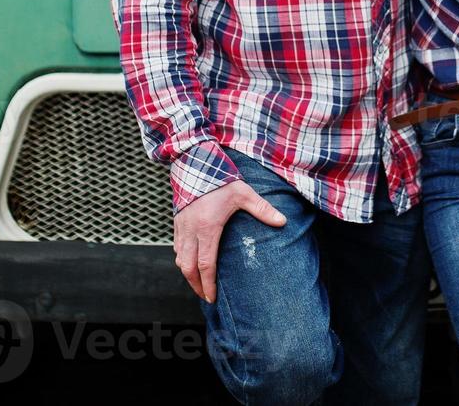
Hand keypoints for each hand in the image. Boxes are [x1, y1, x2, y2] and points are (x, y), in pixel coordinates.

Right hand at [173, 181, 286, 303]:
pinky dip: (181, 258)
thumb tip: (282, 221)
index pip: (206, 264)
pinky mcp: (177, 221)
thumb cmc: (220, 179)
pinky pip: (176, 246)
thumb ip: (262, 209)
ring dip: (188, 273)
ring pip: (179, 258)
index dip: (208, 284)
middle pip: (188, 267)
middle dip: (196, 285)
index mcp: (207, 228)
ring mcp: (181, 226)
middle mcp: (191, 230)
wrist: (194, 162)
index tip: (212, 297)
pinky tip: (190, 261)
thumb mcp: (243, 193)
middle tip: (206, 296)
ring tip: (199, 283)